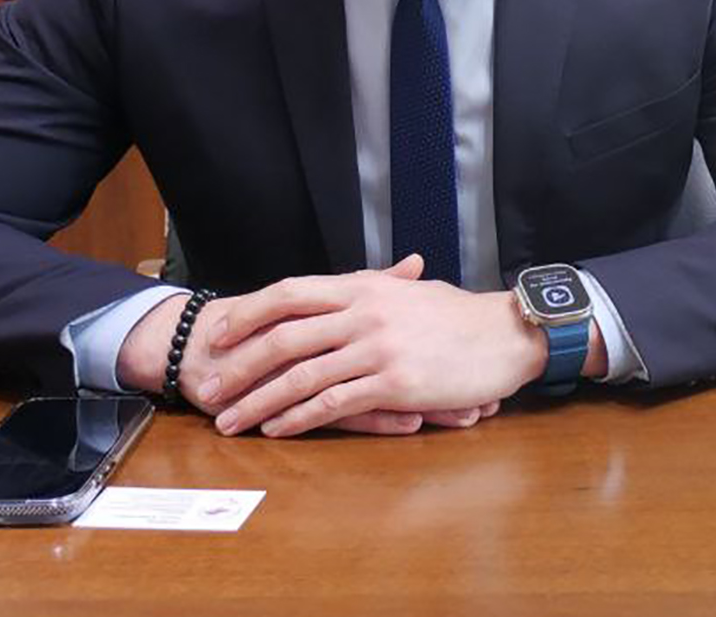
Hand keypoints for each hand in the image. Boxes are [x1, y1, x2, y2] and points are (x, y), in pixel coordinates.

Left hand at [194, 254, 547, 437]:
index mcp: (365, 286)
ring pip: (300, 376)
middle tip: (208, 386)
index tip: (218, 332)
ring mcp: (377, 349)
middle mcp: (364, 313)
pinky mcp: (393, 384)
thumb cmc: (463, 315)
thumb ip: (375, 288)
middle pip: (283, 336)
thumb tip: (349, 287)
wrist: (508, 335)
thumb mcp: (413, 292)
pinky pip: (333, 403)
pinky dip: (298, 418)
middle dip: (238, 364)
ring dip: (258, 402)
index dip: (248, 312)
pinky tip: (278, 429)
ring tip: (230, 421)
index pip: (290, 293)